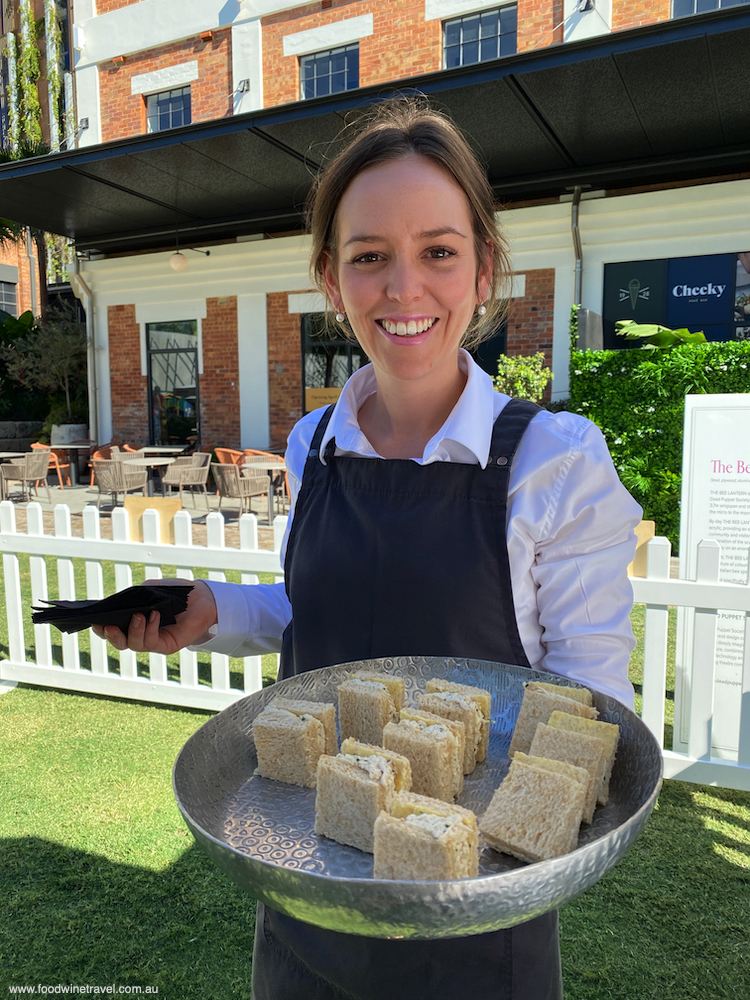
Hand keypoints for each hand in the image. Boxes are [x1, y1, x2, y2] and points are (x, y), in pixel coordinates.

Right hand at [91, 579, 217, 654]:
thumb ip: (132, 597)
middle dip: (111, 635)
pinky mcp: (166, 645)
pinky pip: (152, 642)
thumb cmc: (173, 593)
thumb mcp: (148, 591)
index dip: (101, 628)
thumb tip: (115, 603)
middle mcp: (140, 634)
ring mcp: (152, 641)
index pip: (111, 630)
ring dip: (133, 630)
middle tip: (109, 626)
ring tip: (138, 616)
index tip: (94, 622)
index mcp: (132, 621)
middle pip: (119, 642)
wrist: (200, 598)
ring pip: (134, 644)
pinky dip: (149, 629)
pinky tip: (153, 616)